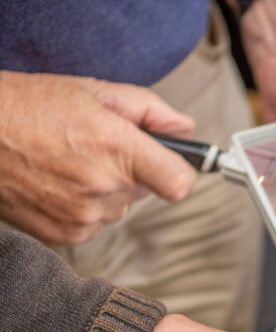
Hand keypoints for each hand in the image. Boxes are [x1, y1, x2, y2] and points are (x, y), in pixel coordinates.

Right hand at [0, 71, 197, 244]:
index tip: (172, 165)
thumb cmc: (28, 107)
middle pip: (145, 192)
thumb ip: (148, 111)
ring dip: (105, 191)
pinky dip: (84, 207)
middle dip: (130, 171)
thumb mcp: (92, 91)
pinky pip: (95, 224)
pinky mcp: (68, 236)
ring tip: (69, 163)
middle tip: (94, 147)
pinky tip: (59, 184)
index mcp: (116, 148)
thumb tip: (186, 129)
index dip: (180, 172)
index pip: (179, 183)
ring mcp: (85, 217)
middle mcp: (104, 188)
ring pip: (119, 209)